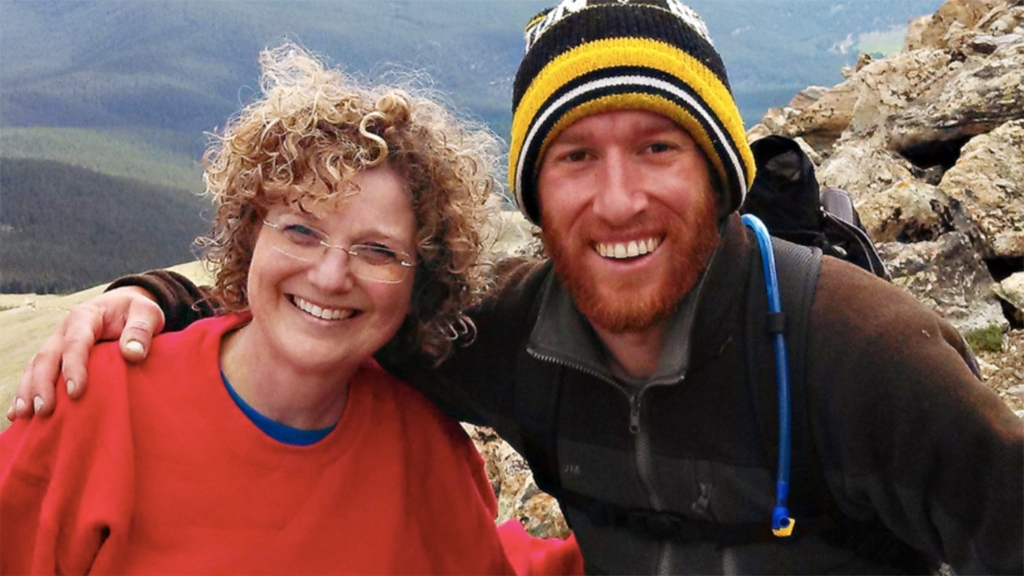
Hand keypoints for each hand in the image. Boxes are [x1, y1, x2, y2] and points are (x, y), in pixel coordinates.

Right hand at [9, 286, 164, 419]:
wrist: (122, 305)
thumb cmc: (135, 311)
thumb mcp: (147, 313)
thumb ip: (141, 329)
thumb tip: (133, 354)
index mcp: (85, 317)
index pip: (76, 342)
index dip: (74, 367)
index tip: (76, 392)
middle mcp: (64, 330)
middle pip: (47, 357)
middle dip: (42, 384)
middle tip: (44, 410)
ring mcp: (56, 344)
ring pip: (35, 366)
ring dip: (28, 390)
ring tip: (26, 415)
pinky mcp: (55, 357)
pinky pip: (34, 373)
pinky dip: (26, 392)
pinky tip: (18, 414)